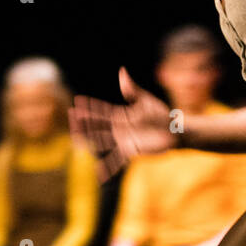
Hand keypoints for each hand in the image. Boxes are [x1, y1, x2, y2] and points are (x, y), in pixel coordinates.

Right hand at [71, 67, 175, 182]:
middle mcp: (119, 128)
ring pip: (101, 141)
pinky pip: (117, 161)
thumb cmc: (161, 114)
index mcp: (121, 115)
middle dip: (84, 122)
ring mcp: (123, 140)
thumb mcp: (145, 100)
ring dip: (89, 140)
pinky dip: (108, 168)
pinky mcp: (130, 151)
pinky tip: (99, 175)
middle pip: (97, 126)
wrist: (174, 130)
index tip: (78, 101)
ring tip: (76, 140)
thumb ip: (132, 89)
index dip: (90, 106)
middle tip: (70, 117)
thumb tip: (122, 71)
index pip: (101, 111)